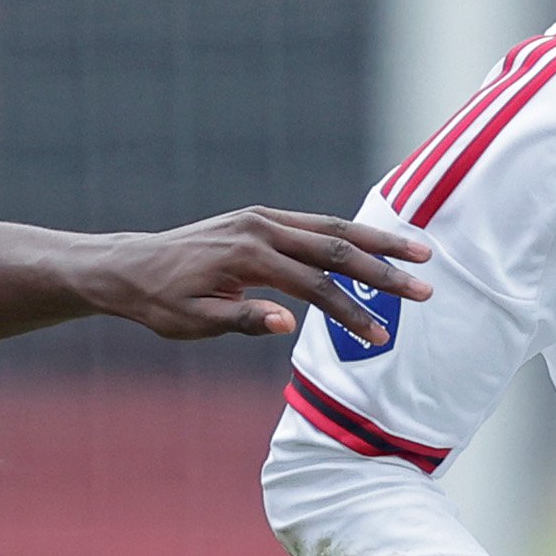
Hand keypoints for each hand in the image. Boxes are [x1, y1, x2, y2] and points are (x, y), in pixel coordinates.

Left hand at [79, 208, 431, 342]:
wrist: (129, 267)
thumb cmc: (160, 302)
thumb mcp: (194, 321)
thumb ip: (242, 320)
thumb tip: (288, 323)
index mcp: (248, 255)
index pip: (314, 286)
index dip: (351, 313)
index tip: (381, 337)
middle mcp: (261, 228)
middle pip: (335, 246)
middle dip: (384, 268)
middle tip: (426, 285)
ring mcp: (262, 218)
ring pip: (331, 227)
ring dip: (377, 242)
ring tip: (420, 251)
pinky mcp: (261, 219)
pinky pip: (314, 224)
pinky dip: (348, 235)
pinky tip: (376, 246)